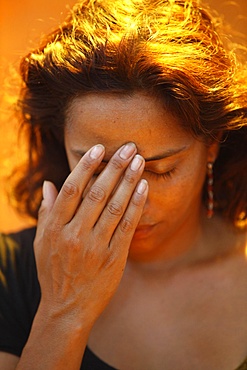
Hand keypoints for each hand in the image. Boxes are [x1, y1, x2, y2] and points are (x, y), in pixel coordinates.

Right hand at [34, 143, 147, 324]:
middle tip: (129, 147)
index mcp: (56, 228)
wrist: (67, 309)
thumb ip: (47, 213)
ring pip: (115, 207)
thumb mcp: (42, 243)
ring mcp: (96, 247)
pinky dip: (136, 205)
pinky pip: (127, 227)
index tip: (100, 149)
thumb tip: (50, 184)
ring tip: (139, 161)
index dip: (87, 166)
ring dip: (129, 181)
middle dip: (114, 167)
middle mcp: (75, 235)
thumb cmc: (53, 272)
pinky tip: (143, 187)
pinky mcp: (114, 258)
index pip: (72, 189)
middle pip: (97, 194)